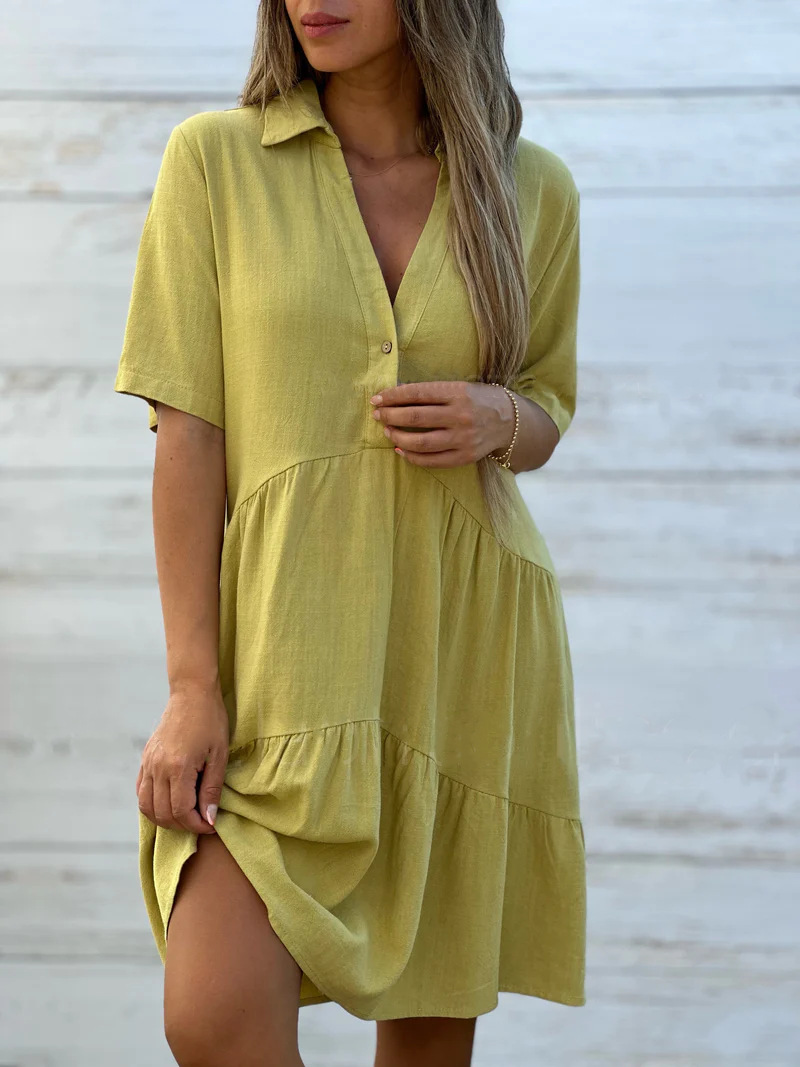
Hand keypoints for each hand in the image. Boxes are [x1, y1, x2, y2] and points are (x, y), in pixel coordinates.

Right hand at [135, 684, 229, 833]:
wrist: (191, 694)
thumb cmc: (211, 721)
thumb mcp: (219, 755)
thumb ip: (212, 789)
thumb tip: (209, 819)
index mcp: (178, 767)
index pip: (181, 811)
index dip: (196, 825)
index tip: (210, 825)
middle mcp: (158, 768)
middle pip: (163, 813)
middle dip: (182, 826)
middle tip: (200, 823)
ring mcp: (148, 763)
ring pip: (147, 806)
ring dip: (165, 819)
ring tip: (185, 817)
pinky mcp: (145, 759)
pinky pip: (141, 791)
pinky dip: (151, 805)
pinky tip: (168, 804)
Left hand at [370, 380, 514, 468]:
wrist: (511, 421)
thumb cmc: (479, 399)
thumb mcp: (460, 387)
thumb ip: (433, 392)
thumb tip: (397, 394)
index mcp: (458, 392)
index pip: (417, 393)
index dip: (393, 396)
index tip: (377, 398)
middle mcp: (460, 416)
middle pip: (415, 418)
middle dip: (390, 416)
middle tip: (377, 415)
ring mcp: (463, 438)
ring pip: (421, 442)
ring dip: (398, 436)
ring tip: (387, 431)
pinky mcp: (464, 457)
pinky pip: (432, 461)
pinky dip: (412, 456)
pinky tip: (400, 449)